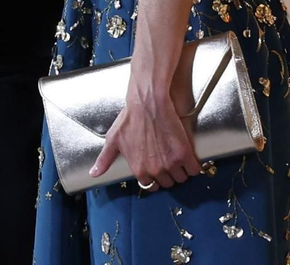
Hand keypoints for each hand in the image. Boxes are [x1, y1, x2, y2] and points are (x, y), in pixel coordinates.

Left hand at [89, 77, 198, 191]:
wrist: (148, 102)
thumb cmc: (130, 118)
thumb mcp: (113, 139)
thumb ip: (105, 159)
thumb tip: (94, 174)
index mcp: (139, 170)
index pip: (151, 186)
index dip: (156, 177)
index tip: (158, 168)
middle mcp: (155, 170)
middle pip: (168, 182)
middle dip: (169, 174)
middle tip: (169, 160)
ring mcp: (171, 163)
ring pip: (182, 178)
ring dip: (182, 170)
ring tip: (179, 159)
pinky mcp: (185, 154)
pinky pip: (194, 169)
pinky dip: (194, 165)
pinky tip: (190, 158)